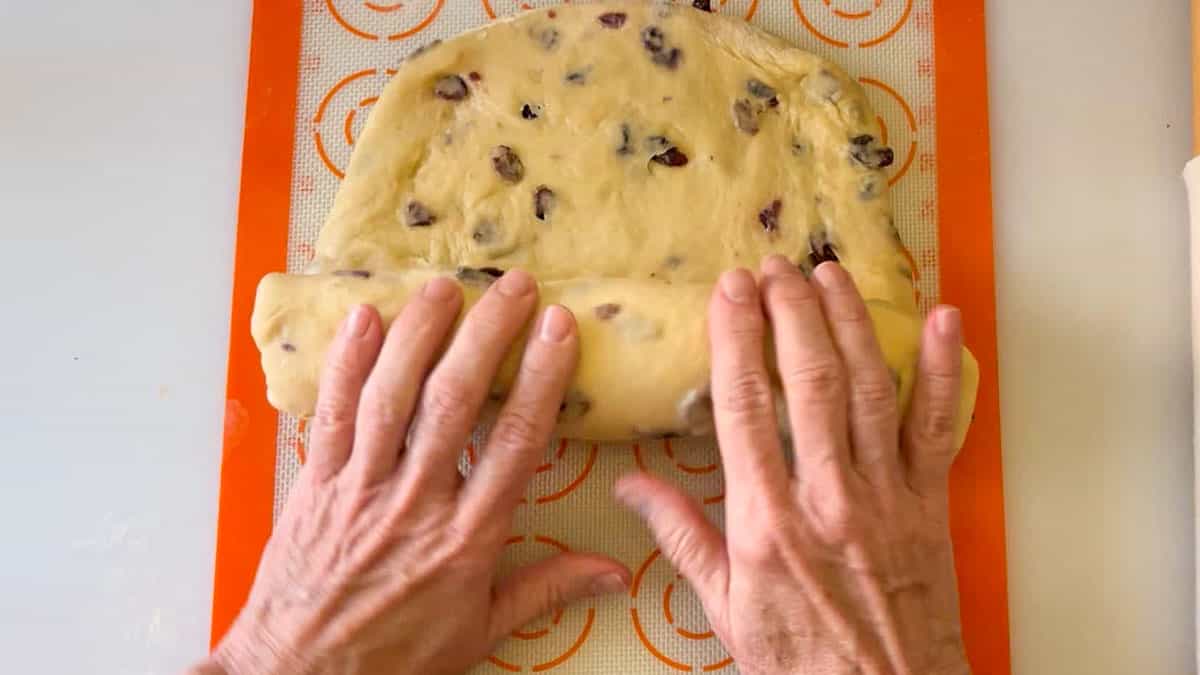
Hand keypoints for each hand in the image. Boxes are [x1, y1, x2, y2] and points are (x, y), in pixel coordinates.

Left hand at [200, 271, 629, 674]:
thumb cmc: (397, 655)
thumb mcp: (482, 630)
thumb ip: (549, 589)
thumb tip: (619, 573)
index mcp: (467, 537)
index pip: (513, 442)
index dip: (539, 378)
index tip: (559, 327)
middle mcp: (415, 501)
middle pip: (453, 402)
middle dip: (485, 335)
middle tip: (512, 286)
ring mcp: (360, 487)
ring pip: (390, 396)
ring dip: (418, 333)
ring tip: (444, 287)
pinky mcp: (316, 483)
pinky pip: (331, 414)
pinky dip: (346, 363)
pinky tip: (362, 318)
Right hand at [615, 257, 970, 674]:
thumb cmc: (799, 661)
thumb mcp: (723, 609)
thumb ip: (681, 537)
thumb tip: (630, 486)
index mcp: (768, 521)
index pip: (746, 407)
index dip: (737, 339)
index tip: (729, 291)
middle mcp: (828, 497)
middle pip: (809, 382)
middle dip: (790, 313)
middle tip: (775, 266)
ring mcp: (885, 495)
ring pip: (869, 389)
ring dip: (849, 323)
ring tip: (830, 273)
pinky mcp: (928, 502)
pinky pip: (938, 426)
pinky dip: (945, 370)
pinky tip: (941, 319)